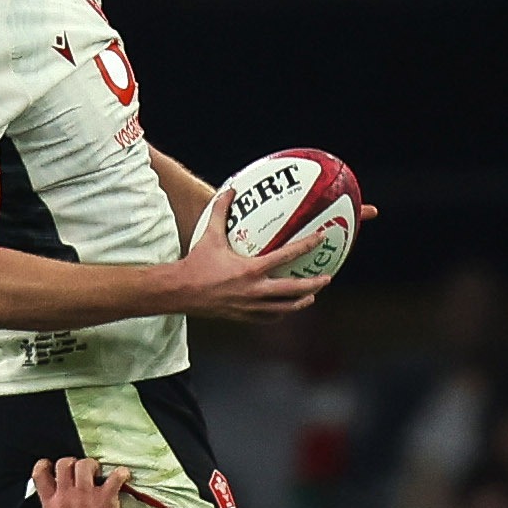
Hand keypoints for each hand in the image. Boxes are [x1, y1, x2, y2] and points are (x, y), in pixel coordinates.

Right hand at [34, 457, 132, 507]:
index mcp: (51, 505)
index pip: (40, 475)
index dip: (44, 465)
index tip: (50, 464)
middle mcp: (67, 496)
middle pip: (64, 464)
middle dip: (72, 463)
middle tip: (79, 470)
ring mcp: (87, 496)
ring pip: (85, 465)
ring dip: (92, 465)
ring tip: (98, 471)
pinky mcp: (106, 499)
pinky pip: (115, 477)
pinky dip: (121, 474)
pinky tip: (123, 475)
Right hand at [161, 216, 329, 322]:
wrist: (180, 292)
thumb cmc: (196, 263)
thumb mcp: (209, 235)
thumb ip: (221, 211)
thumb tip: (230, 189)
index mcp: (251, 270)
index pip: (286, 256)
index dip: (306, 246)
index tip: (320, 238)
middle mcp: (254, 290)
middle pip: (293, 290)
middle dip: (313, 284)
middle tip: (327, 278)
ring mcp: (250, 306)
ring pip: (284, 308)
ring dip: (300, 302)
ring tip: (312, 296)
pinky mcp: (243, 316)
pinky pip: (268, 317)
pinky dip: (280, 312)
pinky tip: (285, 308)